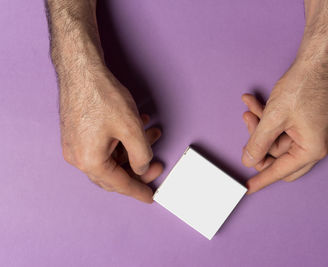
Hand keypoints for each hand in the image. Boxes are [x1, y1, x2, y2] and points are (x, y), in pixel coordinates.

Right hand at [60, 68, 162, 202]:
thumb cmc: (102, 96)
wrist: (81, 68)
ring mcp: (75, 144)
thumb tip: (141, 168)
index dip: (138, 190)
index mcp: (90, 161)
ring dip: (133, 149)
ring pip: (111, 157)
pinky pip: (103, 145)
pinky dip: (121, 140)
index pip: (120, 184)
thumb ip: (141, 155)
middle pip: (114, 173)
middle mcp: (78, 157)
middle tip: (157, 163)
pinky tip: (138, 126)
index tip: (150, 196)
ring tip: (153, 135)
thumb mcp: (131, 129)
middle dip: (139, 168)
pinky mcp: (77, 133)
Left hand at [241, 60, 327, 193]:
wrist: (319, 60)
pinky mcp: (310, 122)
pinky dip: (270, 119)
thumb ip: (258, 143)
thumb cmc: (303, 86)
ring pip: (279, 140)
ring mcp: (315, 133)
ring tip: (248, 111)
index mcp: (313, 149)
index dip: (261, 179)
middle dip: (260, 147)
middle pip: (280, 158)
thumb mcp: (273, 118)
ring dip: (262, 127)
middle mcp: (318, 145)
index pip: (280, 171)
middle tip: (246, 139)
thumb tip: (249, 160)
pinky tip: (254, 105)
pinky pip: (285, 128)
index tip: (247, 188)